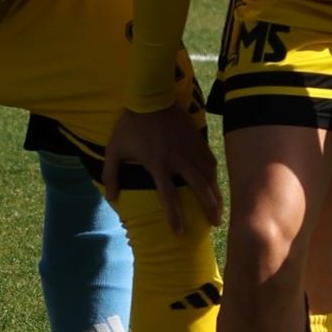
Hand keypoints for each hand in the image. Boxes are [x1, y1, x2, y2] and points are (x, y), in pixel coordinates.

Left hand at [101, 97, 218, 231]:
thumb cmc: (130, 125)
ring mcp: (191, 150)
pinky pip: (211, 162)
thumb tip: (111, 198)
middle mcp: (179, 160)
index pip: (169, 197)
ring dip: (216, 194)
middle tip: (215, 224)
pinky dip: (215, 175)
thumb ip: (111, 175)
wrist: (151, 98)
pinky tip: (216, 185)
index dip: (175, 217)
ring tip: (220, 210)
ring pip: (209, 177)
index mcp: (159, 165)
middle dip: (209, 208)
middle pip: (200, 189)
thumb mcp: (114, 149)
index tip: (180, 233)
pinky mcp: (198, 140)